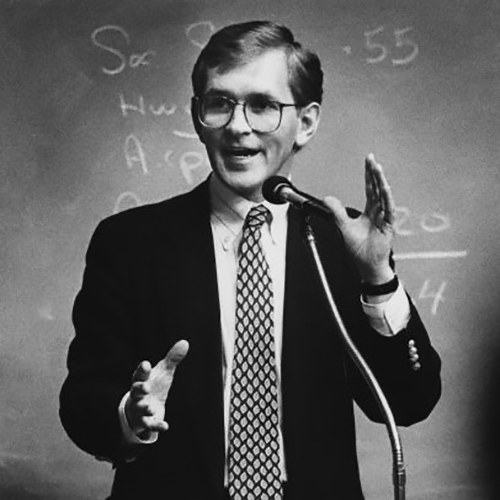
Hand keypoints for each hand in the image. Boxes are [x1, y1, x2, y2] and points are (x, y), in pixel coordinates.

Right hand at [125, 340, 188, 437]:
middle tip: (145, 387)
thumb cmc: (154, 385)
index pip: (140, 374)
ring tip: (149, 408)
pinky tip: (165, 426)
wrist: (144, 408)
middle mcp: (138, 395)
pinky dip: (157, 426)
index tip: (146, 364)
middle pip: (135, 391)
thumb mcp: (163, 372)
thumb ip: (172, 358)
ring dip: (144, 409)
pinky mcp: (147, 422)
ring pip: (140, 410)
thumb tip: (185, 342)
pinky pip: (150, 425)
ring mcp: (141, 409)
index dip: (142, 369)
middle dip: (139, 389)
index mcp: (142, 380)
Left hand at [323, 154, 395, 283]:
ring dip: (380, 182)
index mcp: (370, 211)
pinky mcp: (388, 226)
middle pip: (377, 188)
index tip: (369, 162)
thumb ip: (336, 212)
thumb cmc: (359, 249)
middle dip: (374, 173)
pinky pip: (389, 210)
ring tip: (377, 168)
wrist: (366, 264)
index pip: (369, 189)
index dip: (369, 175)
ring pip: (383, 196)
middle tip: (371, 159)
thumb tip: (328, 198)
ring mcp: (384, 218)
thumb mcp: (343, 226)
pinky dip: (387, 198)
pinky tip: (385, 188)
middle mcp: (378, 212)